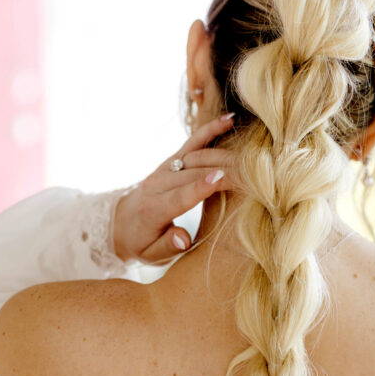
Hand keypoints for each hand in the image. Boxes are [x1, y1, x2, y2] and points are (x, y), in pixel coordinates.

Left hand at [113, 113, 237, 263]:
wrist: (120, 222)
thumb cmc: (142, 243)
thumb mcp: (151, 255)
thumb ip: (168, 246)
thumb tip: (184, 238)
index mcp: (153, 209)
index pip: (180, 196)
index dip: (200, 187)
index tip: (221, 178)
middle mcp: (157, 184)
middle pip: (193, 173)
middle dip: (224, 171)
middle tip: (254, 172)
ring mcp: (164, 169)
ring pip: (196, 157)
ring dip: (224, 154)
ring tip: (250, 153)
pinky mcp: (171, 161)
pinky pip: (192, 143)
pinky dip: (210, 131)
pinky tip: (228, 120)